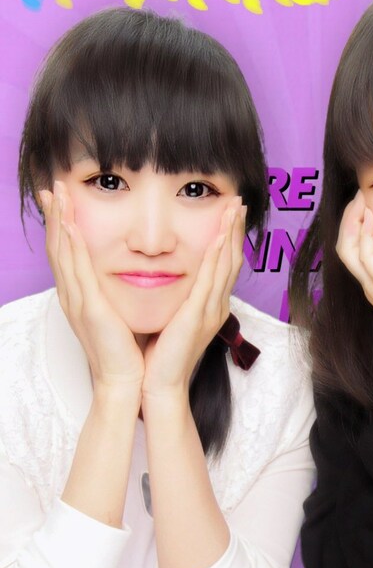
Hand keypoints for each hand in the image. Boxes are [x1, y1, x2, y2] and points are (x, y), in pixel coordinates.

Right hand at [40, 182, 144, 393]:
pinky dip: (72, 246)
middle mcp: (74, 296)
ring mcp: (78, 301)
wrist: (126, 379)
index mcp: (81, 296)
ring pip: (64, 254)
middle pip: (59, 248)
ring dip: (59, 222)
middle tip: (51, 188)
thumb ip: (114, 294)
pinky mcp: (90, 308)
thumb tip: (127, 274)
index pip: (68, 254)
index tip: (61, 201)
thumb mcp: (117, 313)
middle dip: (55, 216)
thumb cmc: (125, 349)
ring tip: (56, 195)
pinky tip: (69, 225)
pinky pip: (78, 271)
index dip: (62, 226)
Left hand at [141, 197, 244, 397]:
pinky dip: (216, 256)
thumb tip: (174, 280)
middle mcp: (217, 305)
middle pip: (232, 259)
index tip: (229, 214)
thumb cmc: (162, 355)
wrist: (159, 384)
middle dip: (235, 229)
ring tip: (233, 209)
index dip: (229, 238)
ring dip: (230, 234)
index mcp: (212, 305)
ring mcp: (211, 310)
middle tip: (238, 202)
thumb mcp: (174, 320)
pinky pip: (210, 280)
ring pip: (226, 265)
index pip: (225, 265)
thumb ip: (180, 299)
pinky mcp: (198, 315)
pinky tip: (219, 237)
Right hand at [337, 191, 372, 398]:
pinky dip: (364, 232)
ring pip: (346, 248)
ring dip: (352, 220)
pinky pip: (364, 254)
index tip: (369, 204)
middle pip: (344, 246)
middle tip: (360, 195)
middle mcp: (372, 286)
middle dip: (349, 218)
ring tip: (362, 199)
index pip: (356, 251)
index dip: (357, 226)